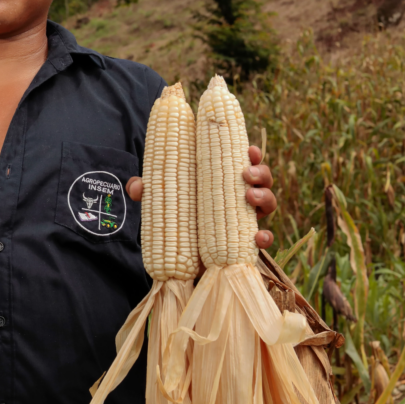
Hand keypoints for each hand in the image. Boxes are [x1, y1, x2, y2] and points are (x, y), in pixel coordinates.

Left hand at [126, 145, 276, 249]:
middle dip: (259, 172)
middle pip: (261, 178)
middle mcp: (240, 195)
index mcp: (223, 177)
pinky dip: (265, 238)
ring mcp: (246, 218)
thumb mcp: (158, 199)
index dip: (251, 153)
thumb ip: (148, 190)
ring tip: (249, 197)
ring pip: (267, 203)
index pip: (242, 158)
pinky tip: (258, 238)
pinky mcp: (246, 241)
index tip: (248, 149)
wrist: (179, 253)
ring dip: (264, 197)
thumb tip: (136, 186)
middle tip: (245, 173)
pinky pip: (263, 239)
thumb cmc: (175, 213)